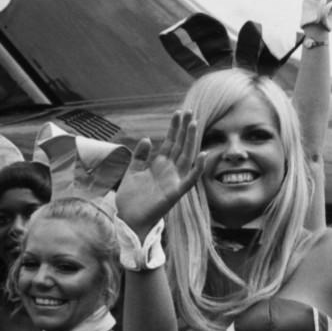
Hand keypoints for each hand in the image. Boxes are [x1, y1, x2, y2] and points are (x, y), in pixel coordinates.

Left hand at [115, 110, 205, 237]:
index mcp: (159, 165)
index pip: (170, 142)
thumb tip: (148, 139)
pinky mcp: (175, 193)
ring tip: (194, 124)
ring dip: (191, 141)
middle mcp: (169, 171)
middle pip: (180, 146)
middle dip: (184, 129)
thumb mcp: (132, 172)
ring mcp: (174, 181)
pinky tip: (203, 154)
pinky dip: (198, 168)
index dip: (174, 128)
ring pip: (186, 157)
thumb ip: (140, 156)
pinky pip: (190, 179)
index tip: (178, 112)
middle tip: (189, 111)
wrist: (128, 219)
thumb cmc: (130, 198)